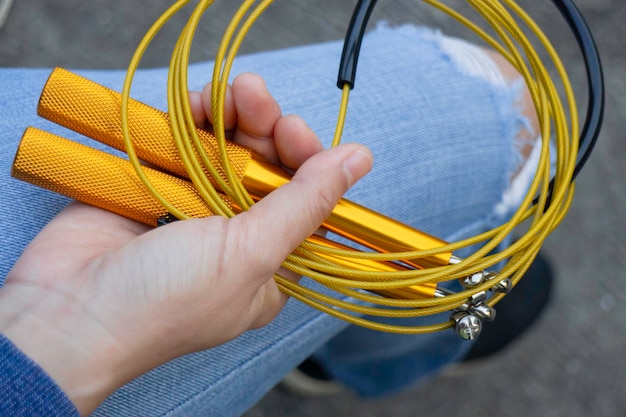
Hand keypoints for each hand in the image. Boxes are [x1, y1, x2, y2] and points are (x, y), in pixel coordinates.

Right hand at [0, 73, 371, 414]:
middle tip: (258, 101)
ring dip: (235, 116)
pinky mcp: (157, 188)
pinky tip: (201, 105)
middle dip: (268, 130)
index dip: (307, 163)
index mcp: (270, 266)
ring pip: (227, 151)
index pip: (306, 204)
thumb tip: (360, 160)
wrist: (68, 311)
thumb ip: (305, 203)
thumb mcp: (251, 255)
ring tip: (235, 93)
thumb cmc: (166, 301)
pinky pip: (185, 144)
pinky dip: (195, 121)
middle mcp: (237, 237)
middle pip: (267, 170)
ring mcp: (195, 210)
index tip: (295, 133)